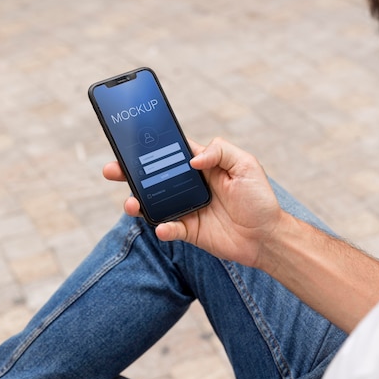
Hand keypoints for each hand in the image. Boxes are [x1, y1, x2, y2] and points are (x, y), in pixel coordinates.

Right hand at [104, 137, 283, 268]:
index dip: (150, 146)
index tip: (129, 141)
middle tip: (111, 170)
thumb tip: (193, 160)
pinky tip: (164, 227)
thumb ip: (221, 152)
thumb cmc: (260, 198)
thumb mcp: (246, 165)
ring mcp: (186, 208)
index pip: (170, 152)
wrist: (268, 236)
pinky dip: (162, 228)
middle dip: (129, 173)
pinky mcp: (188, 231)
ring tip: (130, 203)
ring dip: (137, 202)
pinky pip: (168, 229)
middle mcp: (189, 185)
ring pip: (153, 203)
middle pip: (152, 177)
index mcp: (201, 165)